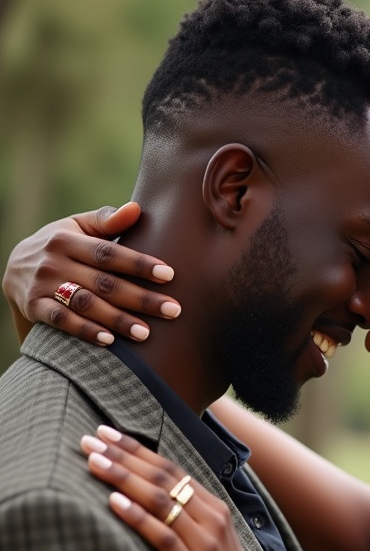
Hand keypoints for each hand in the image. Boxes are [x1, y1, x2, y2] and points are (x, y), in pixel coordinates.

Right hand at [2, 203, 180, 345]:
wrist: (14, 268)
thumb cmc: (60, 246)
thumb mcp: (77, 227)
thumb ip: (106, 221)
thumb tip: (136, 209)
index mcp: (67, 239)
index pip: (109, 253)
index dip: (138, 264)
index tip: (169, 275)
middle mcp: (54, 261)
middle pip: (104, 282)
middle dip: (140, 298)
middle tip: (173, 310)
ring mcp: (43, 286)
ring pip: (85, 304)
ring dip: (117, 319)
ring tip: (146, 332)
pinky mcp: (35, 307)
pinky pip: (62, 321)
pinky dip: (85, 331)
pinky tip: (110, 342)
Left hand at [80, 426, 272, 550]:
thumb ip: (187, 527)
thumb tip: (149, 506)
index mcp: (217, 512)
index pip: (173, 469)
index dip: (138, 449)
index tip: (107, 433)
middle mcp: (214, 522)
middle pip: (165, 477)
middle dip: (124, 454)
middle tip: (90, 438)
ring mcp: (207, 546)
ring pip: (162, 500)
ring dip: (124, 477)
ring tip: (92, 461)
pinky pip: (163, 537)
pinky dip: (137, 516)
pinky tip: (114, 503)